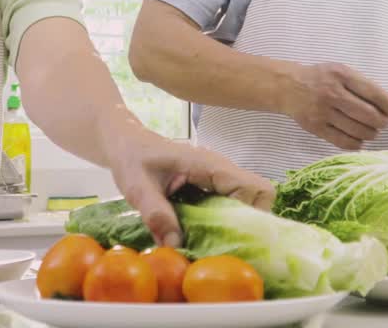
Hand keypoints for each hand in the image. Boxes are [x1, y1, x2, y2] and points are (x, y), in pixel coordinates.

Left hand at [101, 124, 273, 247]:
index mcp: (209, 165)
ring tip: (209, 241)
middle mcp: (221, 170)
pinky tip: (200, 233)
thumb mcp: (137, 187)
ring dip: (234, 224)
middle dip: (246, 224)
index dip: (250, 214)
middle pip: (259, 197)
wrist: (128, 144)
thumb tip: (176, 244)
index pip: (255, 189)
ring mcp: (218, 179)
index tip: (227, 234)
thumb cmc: (133, 158)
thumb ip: (155, 213)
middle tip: (220, 242)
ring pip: (247, 203)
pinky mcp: (212, 187)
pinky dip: (222, 222)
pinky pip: (231, 205)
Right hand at [282, 63, 387, 149]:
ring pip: (359, 131)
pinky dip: (357, 143)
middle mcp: (332, 93)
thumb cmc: (321, 78)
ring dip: (372, 134)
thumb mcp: (341, 71)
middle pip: (370, 115)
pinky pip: (344, 142)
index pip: (375, 94)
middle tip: (383, 122)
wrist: (288, 86)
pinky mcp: (316, 128)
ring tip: (371, 130)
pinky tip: (358, 138)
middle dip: (383, 122)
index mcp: (342, 75)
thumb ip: (363, 84)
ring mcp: (323, 112)